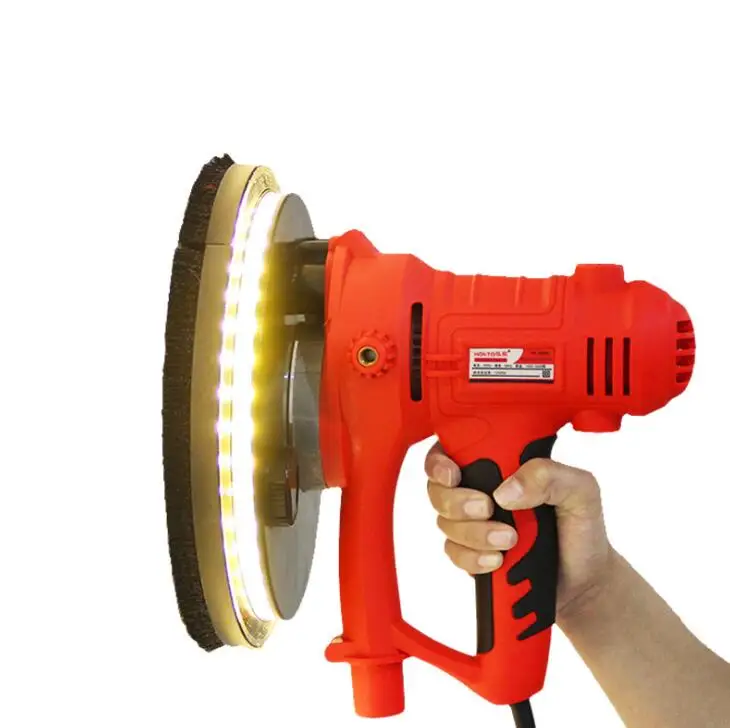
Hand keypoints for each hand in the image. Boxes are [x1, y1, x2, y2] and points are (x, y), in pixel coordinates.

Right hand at [425, 442, 613, 621]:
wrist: (585, 582)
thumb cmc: (582, 529)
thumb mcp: (580, 492)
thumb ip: (549, 476)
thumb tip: (507, 490)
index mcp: (502, 464)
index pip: (454, 449)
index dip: (441, 461)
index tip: (452, 474)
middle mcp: (480, 489)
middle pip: (438, 488)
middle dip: (457, 501)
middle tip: (488, 509)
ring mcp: (473, 523)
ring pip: (445, 522)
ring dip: (474, 533)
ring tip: (509, 541)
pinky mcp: (472, 554)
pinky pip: (454, 553)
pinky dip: (473, 559)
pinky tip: (497, 561)